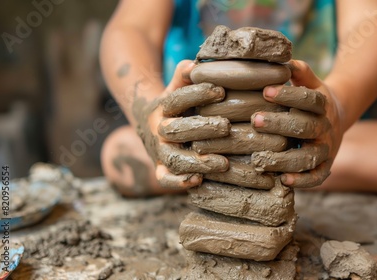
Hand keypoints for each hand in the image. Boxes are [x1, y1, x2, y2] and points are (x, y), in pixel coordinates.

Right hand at [132, 60, 229, 188]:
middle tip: (227, 126)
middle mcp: (160, 130)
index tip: (220, 91)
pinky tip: (198, 180)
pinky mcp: (161, 170)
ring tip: (223, 163)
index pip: (177, 99)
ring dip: (197, 161)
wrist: (150, 126)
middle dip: (202, 128)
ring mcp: (160, 152)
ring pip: (174, 158)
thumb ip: (185, 75)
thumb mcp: (178, 86)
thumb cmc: (176, 104)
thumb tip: (196, 64)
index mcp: (163, 107)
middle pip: (176, 130)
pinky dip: (179, 182)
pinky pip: (165, 179)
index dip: (197, 94)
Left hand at [251, 60, 343, 187]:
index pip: (309, 99)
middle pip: (305, 127)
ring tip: (260, 158)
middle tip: (255, 120)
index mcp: (323, 104)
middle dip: (280, 125)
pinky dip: (303, 182)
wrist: (339, 118)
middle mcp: (326, 127)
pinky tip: (283, 180)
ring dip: (285, 158)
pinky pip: (317, 177)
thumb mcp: (311, 82)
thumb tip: (283, 58)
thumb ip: (300, 72)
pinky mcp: (325, 167)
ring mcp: (326, 149)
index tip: (266, 91)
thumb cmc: (313, 99)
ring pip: (309, 156)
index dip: (289, 95)